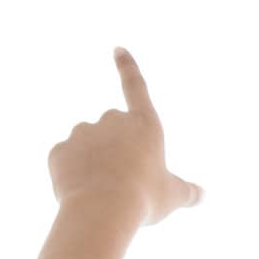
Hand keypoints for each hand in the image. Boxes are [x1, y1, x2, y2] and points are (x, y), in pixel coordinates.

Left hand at [47, 46, 204, 226]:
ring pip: (87, 145)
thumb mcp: (173, 196)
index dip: (127, 67)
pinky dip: (73, 174)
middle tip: (124, 180)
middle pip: (112, 128)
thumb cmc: (144, 198)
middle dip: (115, 147)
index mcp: (144, 124)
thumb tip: (200, 194)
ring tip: (103, 192)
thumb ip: (187, 192)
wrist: (101, 210)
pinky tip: (82, 193)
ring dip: (93, 161)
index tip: (117, 49)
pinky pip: (66, 161)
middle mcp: (111, 120)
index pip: (136, 87)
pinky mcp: (59, 151)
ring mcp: (82, 133)